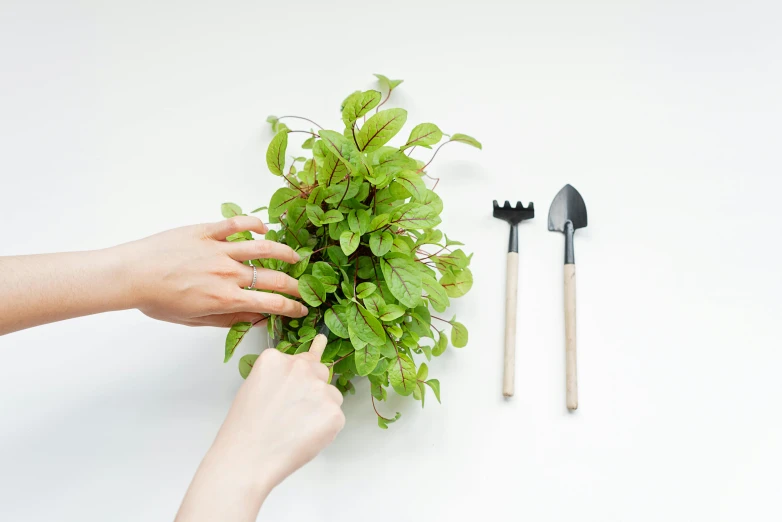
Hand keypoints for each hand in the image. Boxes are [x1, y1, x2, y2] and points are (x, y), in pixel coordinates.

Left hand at [114, 216, 308, 325]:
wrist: (130, 275)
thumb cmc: (156, 300)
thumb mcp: (194, 320)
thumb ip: (228, 319)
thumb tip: (255, 318)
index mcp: (225, 298)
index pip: (271, 303)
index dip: (291, 307)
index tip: (302, 309)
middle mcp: (228, 273)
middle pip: (273, 278)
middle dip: (294, 285)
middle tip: (303, 288)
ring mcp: (219, 249)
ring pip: (263, 248)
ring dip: (284, 252)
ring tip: (294, 256)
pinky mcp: (207, 231)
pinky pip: (237, 224)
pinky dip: (254, 224)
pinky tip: (263, 228)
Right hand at [176, 339, 344, 521]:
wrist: (247, 459)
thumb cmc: (245, 430)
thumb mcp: (254, 388)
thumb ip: (280, 376)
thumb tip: (303, 368)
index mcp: (276, 359)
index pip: (302, 358)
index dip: (301, 376)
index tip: (306, 370)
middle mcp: (300, 368)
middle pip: (321, 371)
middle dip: (313, 389)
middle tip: (296, 413)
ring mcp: (319, 389)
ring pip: (332, 395)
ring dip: (321, 409)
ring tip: (296, 429)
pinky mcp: (334, 412)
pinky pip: (336, 417)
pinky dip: (325, 429)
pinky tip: (304, 438)